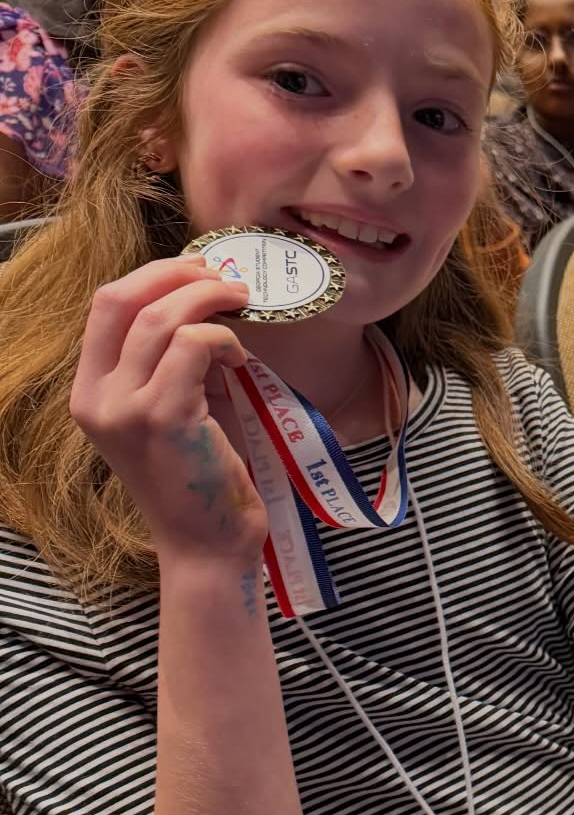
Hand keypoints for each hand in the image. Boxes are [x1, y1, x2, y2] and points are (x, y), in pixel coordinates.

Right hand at [70, 256, 266, 568]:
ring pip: (162, 317)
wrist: (207, 545)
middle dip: (178, 274)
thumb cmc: (199, 476)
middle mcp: (96, 398)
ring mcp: (125, 409)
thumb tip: (201, 299)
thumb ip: (167, 362)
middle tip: (226, 277)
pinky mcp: (164, 418)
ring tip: (243, 306)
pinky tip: (240, 360)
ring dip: (210, 299)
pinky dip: (223, 339)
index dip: (153, 276)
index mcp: (89, 392)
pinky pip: (193, 345)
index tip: (197, 270)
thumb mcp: (168, 411)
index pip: (105, 306)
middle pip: (120, 298)